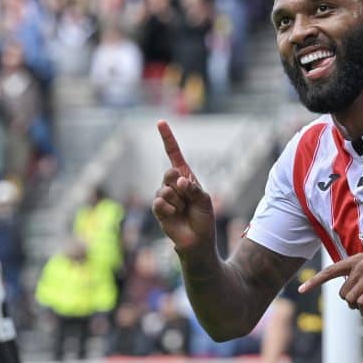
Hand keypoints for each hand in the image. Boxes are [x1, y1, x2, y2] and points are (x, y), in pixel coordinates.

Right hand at [152, 120, 214, 252]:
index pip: (173, 154)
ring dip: (178, 201)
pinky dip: (170, 209)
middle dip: (181, 186)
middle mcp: (172, 184)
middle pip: (169, 173)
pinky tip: (175, 216)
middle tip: (187, 199)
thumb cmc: (203, 219)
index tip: (160, 122)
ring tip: (183, 211)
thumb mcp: (204, 200)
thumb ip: (193, 188)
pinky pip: (160, 202)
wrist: (198, 240)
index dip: (167, 138)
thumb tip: (179, 182)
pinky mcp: (158, 209)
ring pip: (165, 190)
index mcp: (185, 177)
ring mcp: (163, 196)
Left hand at [299, 254, 362, 316]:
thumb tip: (348, 297)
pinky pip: (362, 305)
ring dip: (361, 310)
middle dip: (352, 304)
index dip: (314, 281)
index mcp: (358, 260)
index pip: (331, 270)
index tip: (300, 289)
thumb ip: (360, 279)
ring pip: (352, 301)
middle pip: (343, 294)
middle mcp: (361, 265)